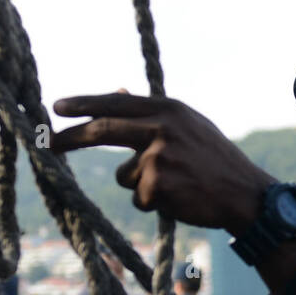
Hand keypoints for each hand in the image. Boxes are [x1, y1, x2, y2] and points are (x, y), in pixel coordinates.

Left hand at [52, 90, 274, 233]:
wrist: (245, 194)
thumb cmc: (216, 160)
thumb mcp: (188, 126)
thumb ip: (153, 112)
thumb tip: (117, 90)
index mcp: (169, 109)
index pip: (117, 103)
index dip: (85, 104)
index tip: (58, 106)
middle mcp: (162, 127)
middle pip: (105, 130)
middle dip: (73, 138)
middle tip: (50, 143)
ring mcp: (159, 156)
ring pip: (127, 176)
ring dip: (142, 186)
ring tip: (176, 186)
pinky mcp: (158, 185)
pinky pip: (140, 198)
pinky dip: (155, 203)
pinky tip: (181, 199)